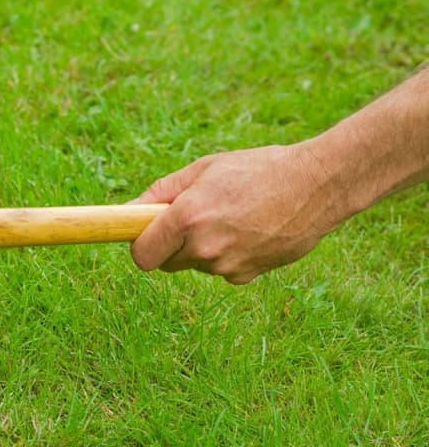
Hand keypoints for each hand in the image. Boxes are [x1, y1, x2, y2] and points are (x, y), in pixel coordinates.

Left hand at [129, 143, 339, 283]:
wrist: (318, 185)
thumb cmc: (257, 170)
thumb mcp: (204, 169)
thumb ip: (161, 192)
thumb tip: (127, 211)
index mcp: (187, 218)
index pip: (141, 256)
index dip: (140, 246)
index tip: (145, 237)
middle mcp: (204, 248)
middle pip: (166, 262)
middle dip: (172, 244)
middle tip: (197, 217)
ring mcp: (226, 267)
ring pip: (196, 264)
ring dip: (203, 247)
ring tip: (232, 217)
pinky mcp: (246, 276)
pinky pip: (222, 270)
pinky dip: (228, 255)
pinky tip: (250, 231)